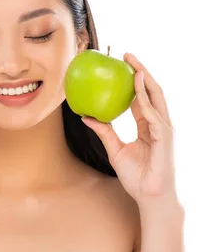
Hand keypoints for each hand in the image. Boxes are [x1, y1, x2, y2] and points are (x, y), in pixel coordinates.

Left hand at [81, 53, 175, 203]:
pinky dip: (144, 102)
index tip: (120, 65)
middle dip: (141, 71)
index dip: (132, 81)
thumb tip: (85, 116)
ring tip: (133, 64)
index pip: (141, 98)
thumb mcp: (114, 150)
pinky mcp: (165, 137)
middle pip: (152, 91)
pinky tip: (136, 89)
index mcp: (148, 126)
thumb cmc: (136, 177)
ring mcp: (164, 129)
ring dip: (145, 79)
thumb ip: (104, 132)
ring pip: (156, 98)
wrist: (151, 196)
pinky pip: (153, 116)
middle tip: (126, 54)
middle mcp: (158, 124)